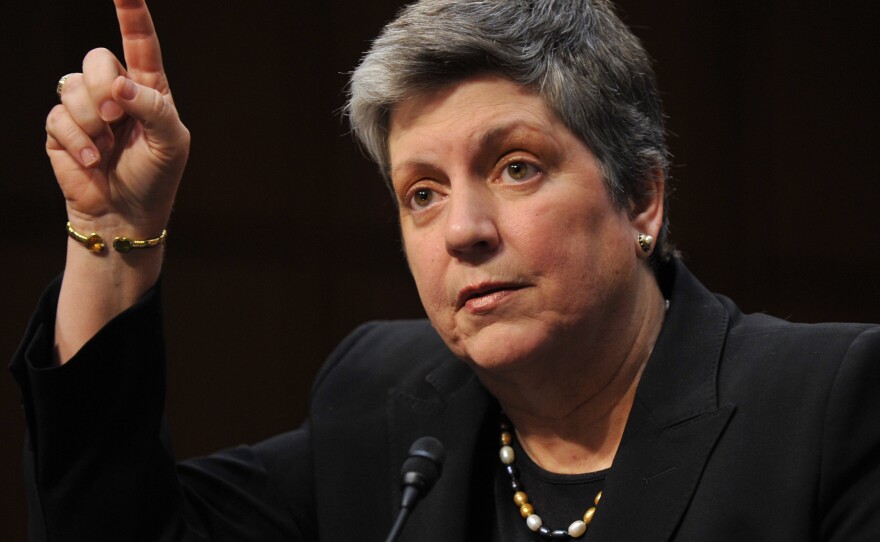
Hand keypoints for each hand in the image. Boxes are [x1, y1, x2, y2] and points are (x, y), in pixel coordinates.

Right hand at [46, 0, 188, 236]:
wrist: (123, 214)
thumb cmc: (155, 177)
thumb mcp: (171, 143)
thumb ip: (154, 108)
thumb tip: (120, 84)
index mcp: (148, 89)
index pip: (140, 43)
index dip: (131, 14)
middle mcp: (115, 91)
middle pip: (97, 59)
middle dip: (104, 87)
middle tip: (117, 117)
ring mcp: (86, 108)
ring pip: (72, 86)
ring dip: (91, 122)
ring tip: (105, 148)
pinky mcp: (62, 128)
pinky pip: (58, 116)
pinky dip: (77, 140)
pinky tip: (91, 160)